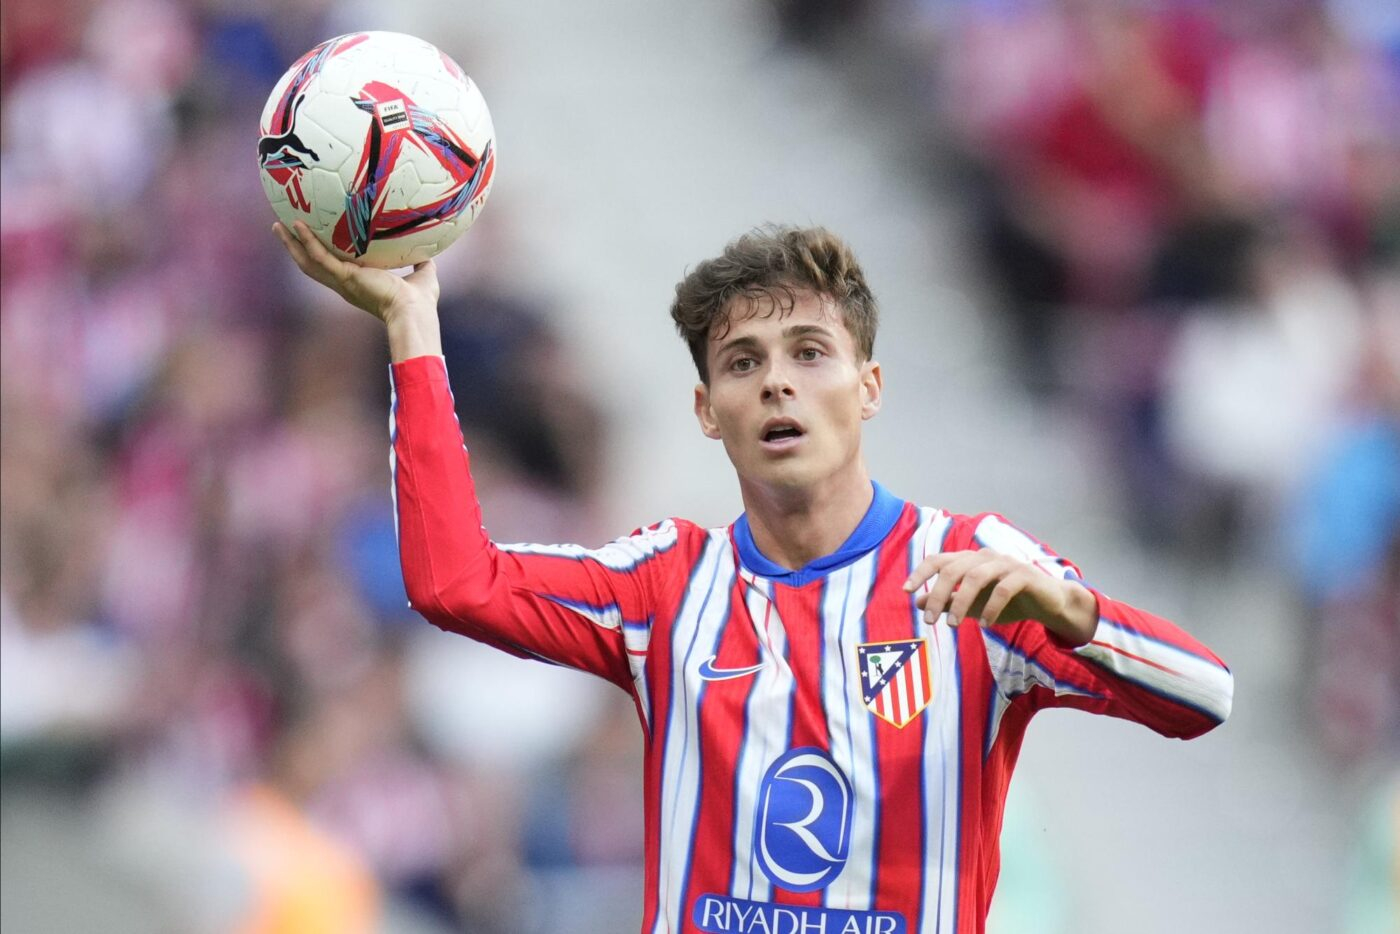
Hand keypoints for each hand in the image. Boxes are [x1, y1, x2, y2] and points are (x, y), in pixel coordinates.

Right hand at [272, 220, 438, 324]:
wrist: (415, 311)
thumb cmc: (420, 301)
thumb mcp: (421, 273)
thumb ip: (420, 261)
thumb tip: (427, 250)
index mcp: (359, 285)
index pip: (334, 269)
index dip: (321, 255)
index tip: (313, 241)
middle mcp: (346, 285)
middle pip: (312, 265)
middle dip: (296, 248)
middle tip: (282, 229)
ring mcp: (343, 282)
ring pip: (308, 262)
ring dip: (291, 244)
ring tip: (278, 226)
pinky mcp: (345, 277)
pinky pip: (320, 256)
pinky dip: (307, 241)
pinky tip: (297, 225)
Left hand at [902, 550, 1097, 645]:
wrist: (1048, 603)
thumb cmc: (1008, 601)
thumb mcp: (973, 604)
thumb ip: (947, 601)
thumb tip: (916, 602)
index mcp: (970, 560)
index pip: (939, 560)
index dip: (921, 572)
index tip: (905, 590)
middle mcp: (985, 556)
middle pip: (954, 568)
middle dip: (938, 594)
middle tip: (929, 621)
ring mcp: (1006, 563)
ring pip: (976, 577)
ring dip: (962, 603)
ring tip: (954, 626)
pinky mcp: (1025, 575)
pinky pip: (1003, 589)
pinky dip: (991, 607)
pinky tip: (985, 624)